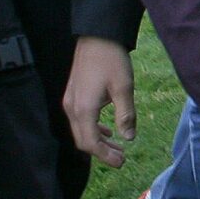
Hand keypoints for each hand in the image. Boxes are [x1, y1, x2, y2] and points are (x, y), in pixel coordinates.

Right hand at [63, 36, 135, 166]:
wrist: (97, 35)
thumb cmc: (112, 60)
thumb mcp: (123, 88)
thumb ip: (125, 115)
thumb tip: (129, 138)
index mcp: (83, 109)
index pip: (91, 143)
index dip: (105, 156)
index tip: (122, 162)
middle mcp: (71, 108)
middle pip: (83, 140)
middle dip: (101, 152)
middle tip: (121, 158)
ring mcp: (70, 101)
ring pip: (81, 130)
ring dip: (98, 141)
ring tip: (117, 147)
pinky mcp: (73, 94)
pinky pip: (80, 119)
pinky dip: (93, 128)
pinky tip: (107, 129)